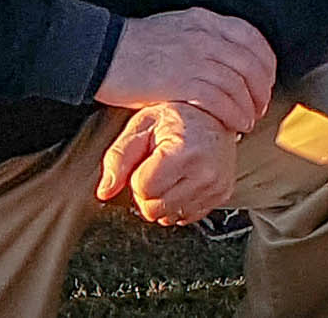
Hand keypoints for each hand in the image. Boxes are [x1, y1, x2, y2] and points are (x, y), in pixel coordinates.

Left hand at [96, 102, 240, 223]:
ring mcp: (216, 186)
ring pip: (169, 216)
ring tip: (171, 173)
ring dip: (163, 199)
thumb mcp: (141, 126)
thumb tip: (105, 191)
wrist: (215, 110)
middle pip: (154, 208)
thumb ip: (118, 158)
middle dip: (147, 192)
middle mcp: (205, 172)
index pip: (143, 189)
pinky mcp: (222, 194)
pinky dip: (178, 203)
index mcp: (184, 151)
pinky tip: (182, 180)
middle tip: (156, 168)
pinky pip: (186, 216)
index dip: (136, 177)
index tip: (146, 160)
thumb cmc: (177, 114)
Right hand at [100, 6, 277, 135]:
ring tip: (248, 121)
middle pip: (251, 63)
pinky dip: (232, 115)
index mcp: (204, 20)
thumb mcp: (173, 28)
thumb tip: (220, 58)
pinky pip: (219, 100)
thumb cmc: (132, 45)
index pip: (251, 38)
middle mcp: (204, 36)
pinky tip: (234, 126)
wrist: (99, 52)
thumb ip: (200, 38)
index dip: (264, 63)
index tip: (264, 82)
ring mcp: (194, 58)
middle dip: (261, 89)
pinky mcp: (180, 81)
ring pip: (238, 84)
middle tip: (260, 107)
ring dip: (249, 107)